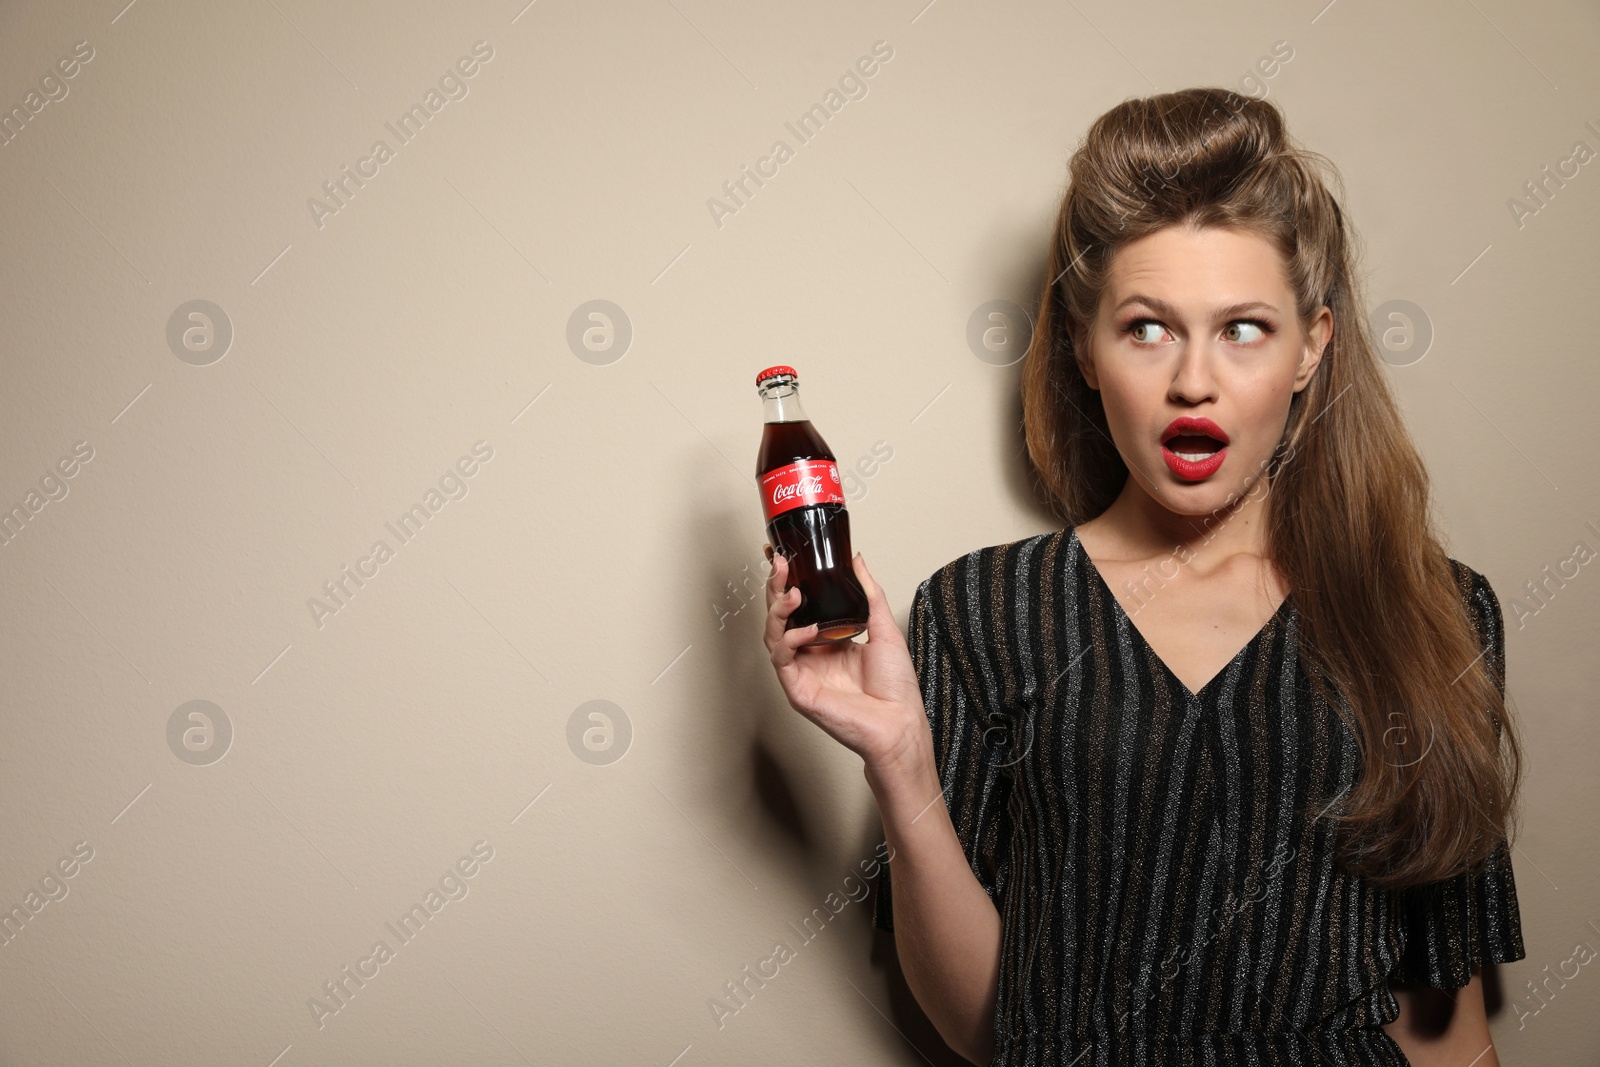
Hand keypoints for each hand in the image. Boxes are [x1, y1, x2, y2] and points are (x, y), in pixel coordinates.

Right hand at [762, 545, 928, 768]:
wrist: (899, 722)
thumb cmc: (895, 687)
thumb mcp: (883, 627)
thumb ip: (868, 592)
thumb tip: (857, 560)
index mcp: (828, 640)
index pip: (800, 606)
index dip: (788, 582)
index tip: (785, 558)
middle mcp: (811, 654)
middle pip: (781, 616)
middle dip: (776, 588)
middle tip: (779, 564)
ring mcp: (802, 671)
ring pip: (773, 635)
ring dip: (777, 610)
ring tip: (791, 592)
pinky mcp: (798, 689)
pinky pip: (783, 658)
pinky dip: (791, 639)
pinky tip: (808, 629)